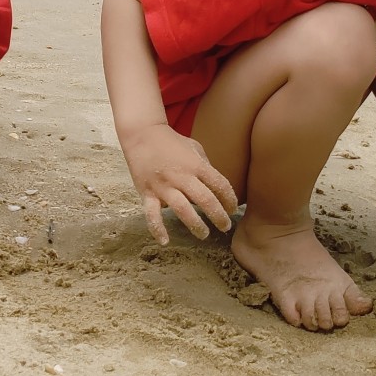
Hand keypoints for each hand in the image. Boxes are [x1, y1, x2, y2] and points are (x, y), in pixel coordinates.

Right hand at [122, 125, 239, 244]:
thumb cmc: (171, 141)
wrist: (142, 134)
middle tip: (225, 227)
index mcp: (196, 165)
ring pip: (182, 209)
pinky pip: (152, 214)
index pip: (220, 185)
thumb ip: (206, 166)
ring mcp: (164, 186)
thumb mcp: (194, 148)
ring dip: (196, 224)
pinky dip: (157, 229)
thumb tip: (216, 187)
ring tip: (204, 234)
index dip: (230, 199)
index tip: (233, 209)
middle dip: (219, 216)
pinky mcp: (147, 192)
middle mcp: (182, 176)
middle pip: (205, 200)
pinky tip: (165, 241)